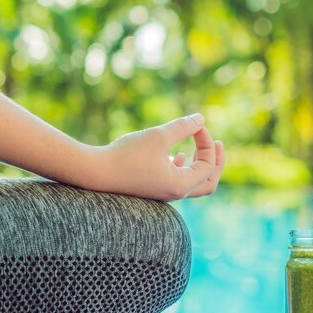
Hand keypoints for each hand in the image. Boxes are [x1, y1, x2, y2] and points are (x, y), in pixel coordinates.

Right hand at [83, 114, 224, 200]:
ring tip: (200, 146)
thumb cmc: (126, 154)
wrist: (94, 174)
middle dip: (216, 161)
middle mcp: (175, 194)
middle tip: (219, 143)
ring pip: (194, 184)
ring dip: (200, 164)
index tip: (197, 126)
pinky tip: (177, 156)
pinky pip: (178, 183)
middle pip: (209, 182)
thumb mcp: (158, 136)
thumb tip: (201, 118)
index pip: (208, 165)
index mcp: (181, 185)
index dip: (207, 142)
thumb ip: (182, 127)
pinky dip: (183, 169)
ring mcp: (164, 193)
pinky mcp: (153, 189)